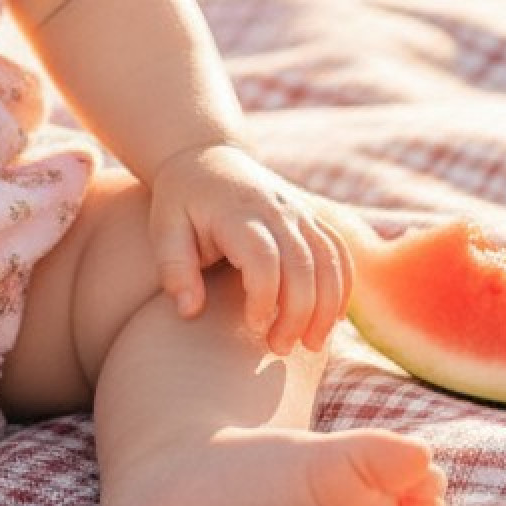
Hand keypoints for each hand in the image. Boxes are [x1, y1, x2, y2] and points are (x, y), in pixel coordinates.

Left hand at [145, 144, 351, 353]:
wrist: (205, 157)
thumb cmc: (181, 201)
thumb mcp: (163, 228)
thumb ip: (173, 268)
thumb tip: (189, 311)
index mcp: (236, 212)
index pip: (263, 258)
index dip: (265, 298)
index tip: (253, 326)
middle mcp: (275, 209)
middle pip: (303, 264)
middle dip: (298, 313)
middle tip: (279, 348)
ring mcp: (299, 211)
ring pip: (330, 261)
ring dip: (328, 307)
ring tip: (311, 345)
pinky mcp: (312, 218)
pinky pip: (339, 253)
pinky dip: (342, 288)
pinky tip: (332, 319)